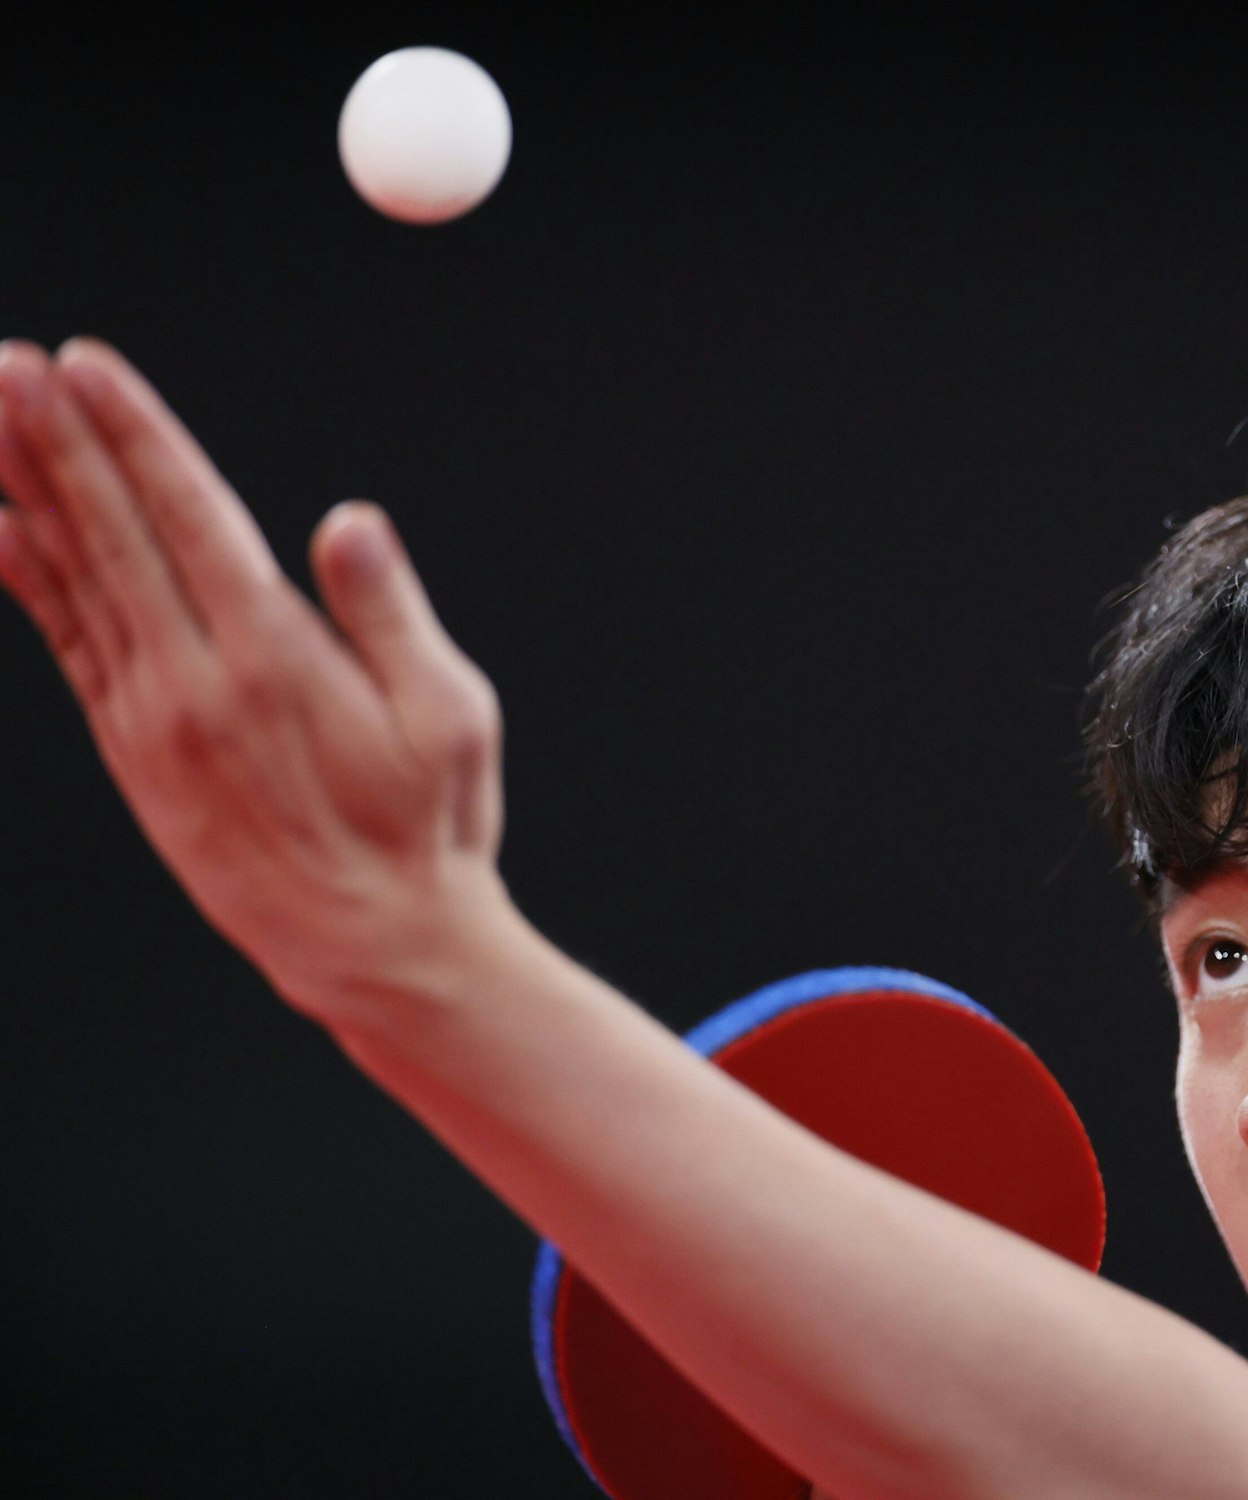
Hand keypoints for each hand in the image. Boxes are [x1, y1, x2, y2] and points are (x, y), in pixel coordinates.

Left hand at [0, 337, 511, 1023]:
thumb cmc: (427, 825)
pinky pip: (66, 645)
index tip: (85, 367)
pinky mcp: (134, 751)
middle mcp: (196, 683)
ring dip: (28, 492)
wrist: (371, 944)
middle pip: (112, 536)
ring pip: (75, 581)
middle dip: (57, 442)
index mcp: (277, 661)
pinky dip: (26, 581)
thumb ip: (389, 615)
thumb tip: (347, 522)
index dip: (133, 437)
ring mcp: (152, 720)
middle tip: (7, 364)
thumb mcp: (449, 717)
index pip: (189, 521)